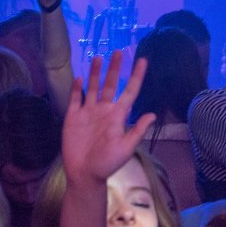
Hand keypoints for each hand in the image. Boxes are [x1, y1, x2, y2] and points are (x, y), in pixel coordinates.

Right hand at [62, 52, 154, 188]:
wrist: (84, 175)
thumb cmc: (107, 163)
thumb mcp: (125, 148)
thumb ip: (137, 130)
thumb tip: (152, 114)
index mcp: (117, 116)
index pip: (129, 91)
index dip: (136, 76)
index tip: (142, 60)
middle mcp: (103, 110)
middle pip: (110, 84)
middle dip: (114, 68)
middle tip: (118, 51)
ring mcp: (88, 112)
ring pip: (93, 87)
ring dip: (96, 73)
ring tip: (98, 57)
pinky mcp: (73, 117)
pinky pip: (75, 98)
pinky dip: (77, 88)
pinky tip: (80, 77)